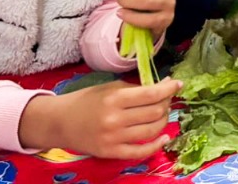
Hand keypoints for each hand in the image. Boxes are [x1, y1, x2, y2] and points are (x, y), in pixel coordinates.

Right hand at [18, 77, 179, 159]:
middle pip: (154, 112)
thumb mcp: (110, 87)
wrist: (60, 123)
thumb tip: (164, 85)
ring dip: (163, 121)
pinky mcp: (111, 153)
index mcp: (115, 98)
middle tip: (166, 98)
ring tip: (163, 113)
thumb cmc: (86, 101)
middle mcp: (115, 119)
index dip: (168, 88)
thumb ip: (135, 88)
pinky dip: (156, 145)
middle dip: (166, 103)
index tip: (178, 84)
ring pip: (151, 130)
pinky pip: (140, 152)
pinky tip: (164, 137)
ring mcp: (113, 138)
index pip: (151, 94)